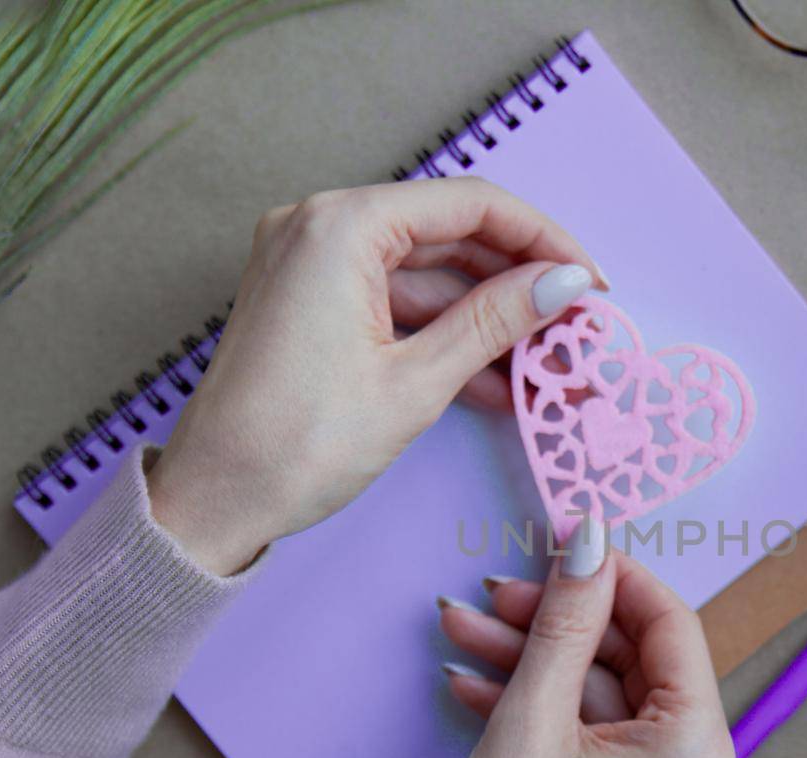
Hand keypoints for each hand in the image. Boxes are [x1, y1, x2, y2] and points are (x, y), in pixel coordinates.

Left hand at [147, 177, 603, 573]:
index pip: (471, 205)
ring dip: (489, 321)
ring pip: (428, 277)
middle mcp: (320, 227)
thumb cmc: (297, 445)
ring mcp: (312, 265)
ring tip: (551, 368)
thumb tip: (566, 283)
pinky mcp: (311, 304)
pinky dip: (445, 337)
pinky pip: (396, 306)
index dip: (544, 241)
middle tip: (579, 330)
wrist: (213, 503)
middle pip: (451, 236)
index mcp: (341, 226)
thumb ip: (495, 322)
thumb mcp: (415, 383)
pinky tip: (499, 382)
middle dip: (520, 286)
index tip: (593, 282)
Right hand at [423, 522, 743, 757]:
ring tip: (464, 631)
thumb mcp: (531, 717)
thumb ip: (567, 620)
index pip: (671, 626)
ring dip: (535, 662)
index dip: (613, 574)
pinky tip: (477, 683)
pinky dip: (543, 708)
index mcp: (699, 750)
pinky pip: (597, 736)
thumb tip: (590, 539)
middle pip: (633, 660)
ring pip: (605, 696)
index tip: (564, 537)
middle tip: (494, 594)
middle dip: (557, 623)